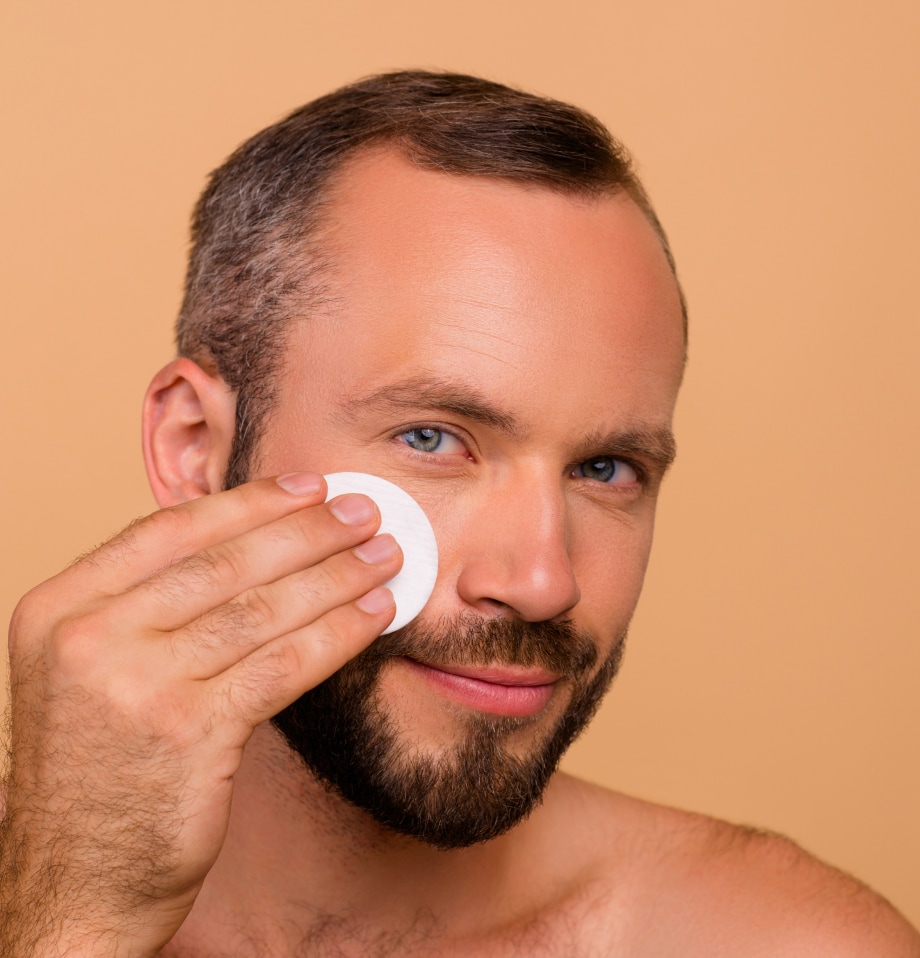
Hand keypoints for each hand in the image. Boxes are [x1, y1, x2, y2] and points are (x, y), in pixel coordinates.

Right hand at [0, 473, 400, 956]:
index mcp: (58, 607)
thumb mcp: (91, 671)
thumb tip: (251, 546)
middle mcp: (88, 636)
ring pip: (261, 608)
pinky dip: (338, 633)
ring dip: (336, 576)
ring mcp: (136, 682)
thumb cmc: (97, 772)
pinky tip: (374, 615)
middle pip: (224, 562)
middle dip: (308, 532)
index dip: (248, 504)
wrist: (74, 883)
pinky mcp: (190, 731)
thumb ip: (147, 608)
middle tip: (365, 511)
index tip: (306, 488)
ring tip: (383, 555)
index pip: (168, 530)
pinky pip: (284, 664)